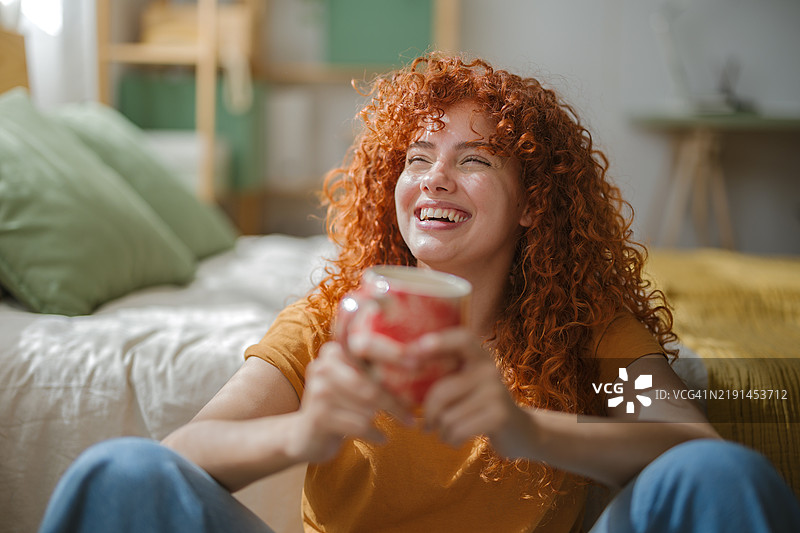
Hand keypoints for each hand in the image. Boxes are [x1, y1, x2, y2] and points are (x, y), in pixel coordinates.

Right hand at [287, 340, 408, 463]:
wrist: (305, 435)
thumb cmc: (342, 406)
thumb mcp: (355, 382)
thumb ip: (376, 371)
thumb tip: (420, 363)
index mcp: (334, 351)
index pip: (368, 348)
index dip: (395, 354)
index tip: (419, 364)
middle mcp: (324, 366)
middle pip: (371, 384)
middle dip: (397, 400)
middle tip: (415, 413)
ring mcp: (319, 390)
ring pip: (368, 405)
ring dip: (390, 416)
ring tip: (403, 422)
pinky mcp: (318, 416)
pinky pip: (359, 424)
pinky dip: (375, 433)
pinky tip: (383, 437)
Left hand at [415, 328, 536, 456]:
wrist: (522, 432)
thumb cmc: (480, 406)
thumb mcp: (467, 382)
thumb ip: (444, 371)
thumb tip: (404, 361)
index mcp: (480, 356)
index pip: (462, 338)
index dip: (437, 341)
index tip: (410, 352)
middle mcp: (489, 369)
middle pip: (442, 391)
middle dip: (429, 413)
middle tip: (427, 425)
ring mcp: (496, 392)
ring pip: (447, 416)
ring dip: (441, 431)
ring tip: (448, 432)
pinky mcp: (499, 415)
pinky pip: (457, 430)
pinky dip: (451, 440)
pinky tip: (456, 440)